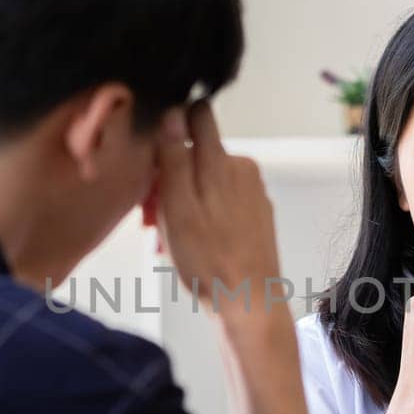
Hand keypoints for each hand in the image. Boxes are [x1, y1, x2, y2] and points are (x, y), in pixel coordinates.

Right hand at [150, 101, 278, 316]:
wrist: (250, 303)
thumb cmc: (207, 259)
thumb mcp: (177, 207)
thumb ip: (175, 158)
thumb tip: (172, 111)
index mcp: (221, 161)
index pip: (198, 114)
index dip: (174, 124)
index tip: (157, 154)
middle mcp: (243, 167)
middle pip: (199, 153)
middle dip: (173, 176)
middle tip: (154, 216)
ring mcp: (254, 192)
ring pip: (209, 180)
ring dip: (186, 200)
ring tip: (171, 238)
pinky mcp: (259, 214)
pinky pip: (224, 201)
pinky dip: (205, 215)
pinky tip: (195, 244)